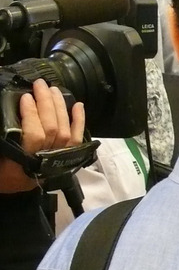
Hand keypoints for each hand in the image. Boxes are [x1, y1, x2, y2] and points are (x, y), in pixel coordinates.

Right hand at [0, 79, 84, 193]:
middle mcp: (45, 159)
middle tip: (40, 85)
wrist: (16, 185)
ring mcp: (59, 158)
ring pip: (65, 129)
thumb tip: (7, 111)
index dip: (31, 114)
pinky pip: (77, 137)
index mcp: (25, 160)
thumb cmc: (2, 169)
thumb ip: (5, 134)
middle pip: (52, 128)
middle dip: (46, 103)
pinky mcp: (68, 156)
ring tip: (53, 90)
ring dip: (60, 106)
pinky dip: (79, 121)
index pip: (34, 135)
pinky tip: (78, 105)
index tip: (25, 97)